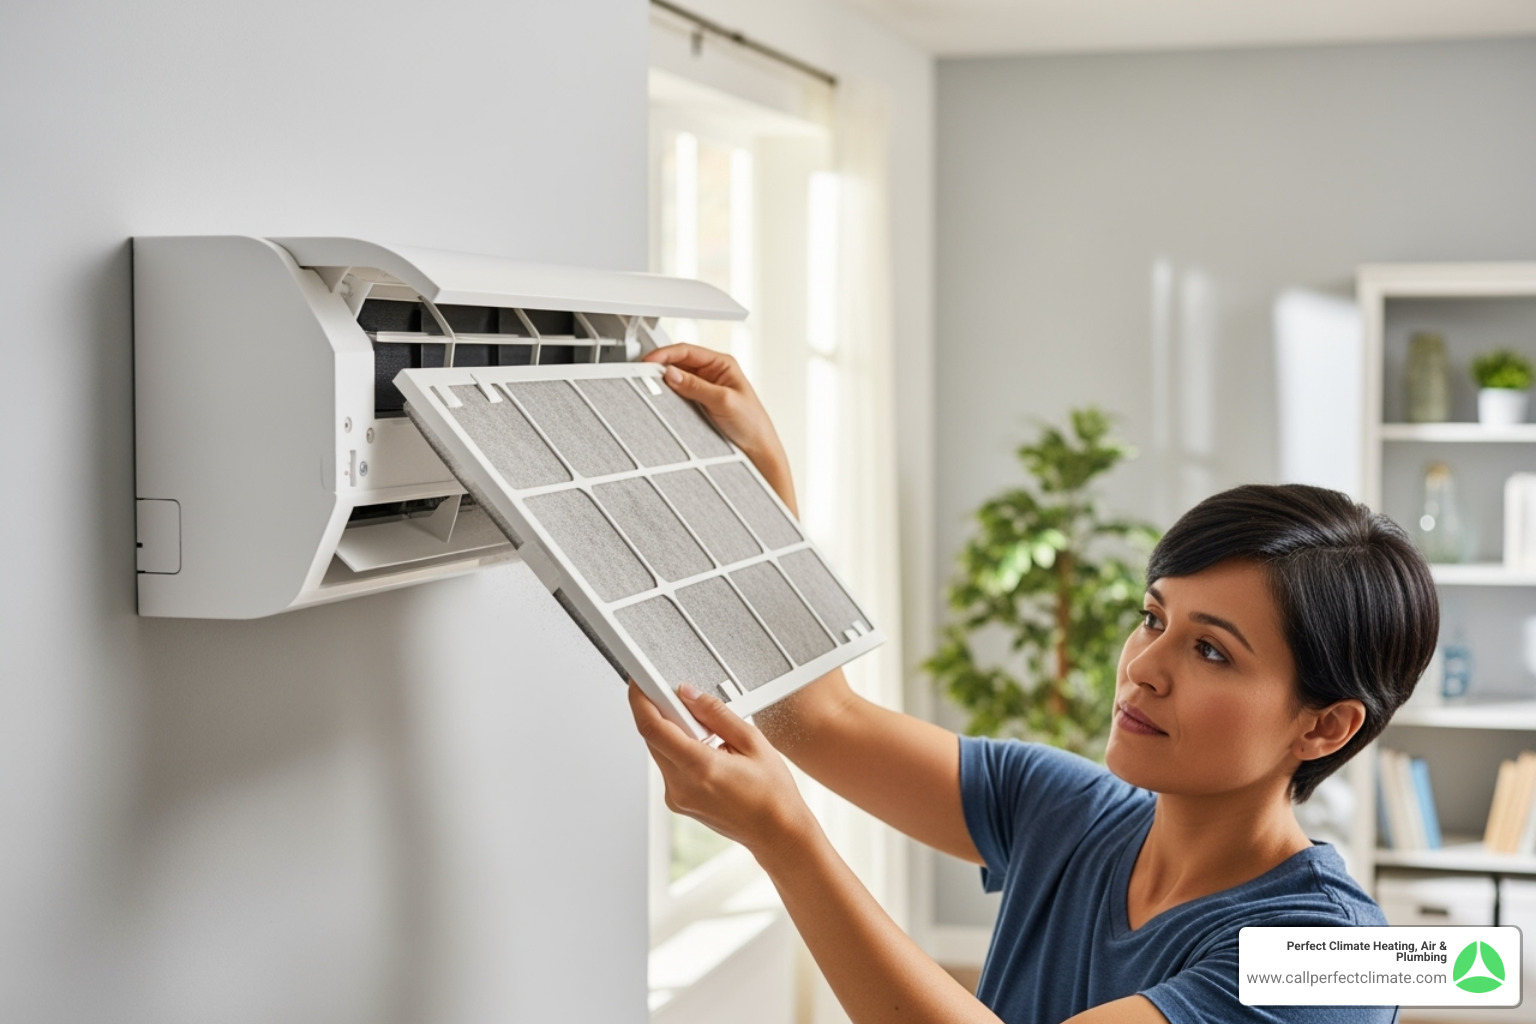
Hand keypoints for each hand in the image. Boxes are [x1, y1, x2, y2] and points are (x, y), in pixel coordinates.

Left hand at [629, 681, 816, 855]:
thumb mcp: (752, 741)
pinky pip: (668, 765)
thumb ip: (716, 714)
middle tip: (679, 695)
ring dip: (673, 730)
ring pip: (659, 750)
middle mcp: (681, 786)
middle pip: (652, 737)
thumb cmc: (773, 793)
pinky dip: (679, 748)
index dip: (640, 699)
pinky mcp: (677, 802)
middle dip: (660, 710)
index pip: (653, 728)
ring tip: (707, 731)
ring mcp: (676, 797)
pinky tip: (705, 748)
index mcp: (700, 768)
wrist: (777, 833)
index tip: (640, 680)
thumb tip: (688, 693)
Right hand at [642, 344, 797, 513]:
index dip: (665, 354)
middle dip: (661, 366)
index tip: (648, 362)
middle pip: (679, 363)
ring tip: (649, 387)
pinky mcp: (700, 405)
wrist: (758, 450)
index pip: (687, 351)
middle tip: (643, 375)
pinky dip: (668, 396)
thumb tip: (671, 374)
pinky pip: (679, 395)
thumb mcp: (723, 401)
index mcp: (722, 364)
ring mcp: (705, 389)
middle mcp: (713, 373)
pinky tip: (661, 401)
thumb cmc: (752, 424)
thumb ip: (696, 386)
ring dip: (663, 382)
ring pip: (677, 379)